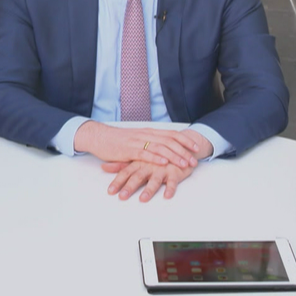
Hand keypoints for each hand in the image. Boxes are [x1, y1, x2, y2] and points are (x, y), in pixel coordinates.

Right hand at [74, 122, 200, 167]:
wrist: (99, 137)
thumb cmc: (118, 141)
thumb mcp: (137, 140)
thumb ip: (149, 144)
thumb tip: (163, 151)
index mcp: (149, 132)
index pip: (172, 134)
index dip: (185, 140)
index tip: (196, 148)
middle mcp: (146, 135)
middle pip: (170, 141)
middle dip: (184, 151)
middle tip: (194, 160)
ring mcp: (138, 142)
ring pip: (160, 148)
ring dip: (174, 156)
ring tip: (184, 163)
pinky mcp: (128, 150)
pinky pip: (145, 154)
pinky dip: (155, 158)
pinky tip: (164, 163)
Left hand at [101, 160, 196, 201]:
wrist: (178, 147)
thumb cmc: (155, 157)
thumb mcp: (137, 160)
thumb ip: (121, 165)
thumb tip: (103, 167)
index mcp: (139, 162)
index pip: (126, 172)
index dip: (118, 182)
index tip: (110, 192)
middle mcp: (149, 165)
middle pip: (138, 176)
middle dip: (129, 187)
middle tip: (122, 197)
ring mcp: (162, 168)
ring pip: (155, 179)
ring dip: (149, 189)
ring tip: (143, 199)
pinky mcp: (175, 172)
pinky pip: (173, 181)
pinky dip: (170, 188)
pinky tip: (167, 196)